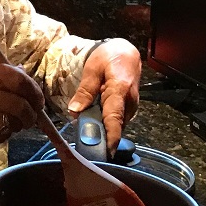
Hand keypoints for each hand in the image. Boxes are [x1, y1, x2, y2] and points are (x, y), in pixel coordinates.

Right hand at [0, 61, 45, 149]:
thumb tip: (20, 75)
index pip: (18, 78)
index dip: (33, 89)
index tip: (36, 96)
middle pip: (22, 102)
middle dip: (32, 111)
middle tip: (33, 114)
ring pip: (15, 121)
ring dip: (19, 124)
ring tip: (14, 123)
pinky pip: (2, 135)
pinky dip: (2, 134)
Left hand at [67, 38, 141, 154]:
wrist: (126, 53)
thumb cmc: (108, 57)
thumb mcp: (92, 69)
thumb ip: (85, 90)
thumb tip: (74, 111)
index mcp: (120, 90)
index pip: (114, 119)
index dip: (110, 138)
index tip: (105, 153)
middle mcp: (129, 103)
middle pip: (114, 126)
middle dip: (99, 137)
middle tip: (82, 144)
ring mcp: (130, 107)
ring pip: (114, 125)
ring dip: (100, 130)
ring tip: (84, 132)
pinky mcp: (127, 110)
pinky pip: (115, 121)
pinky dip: (104, 124)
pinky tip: (91, 122)